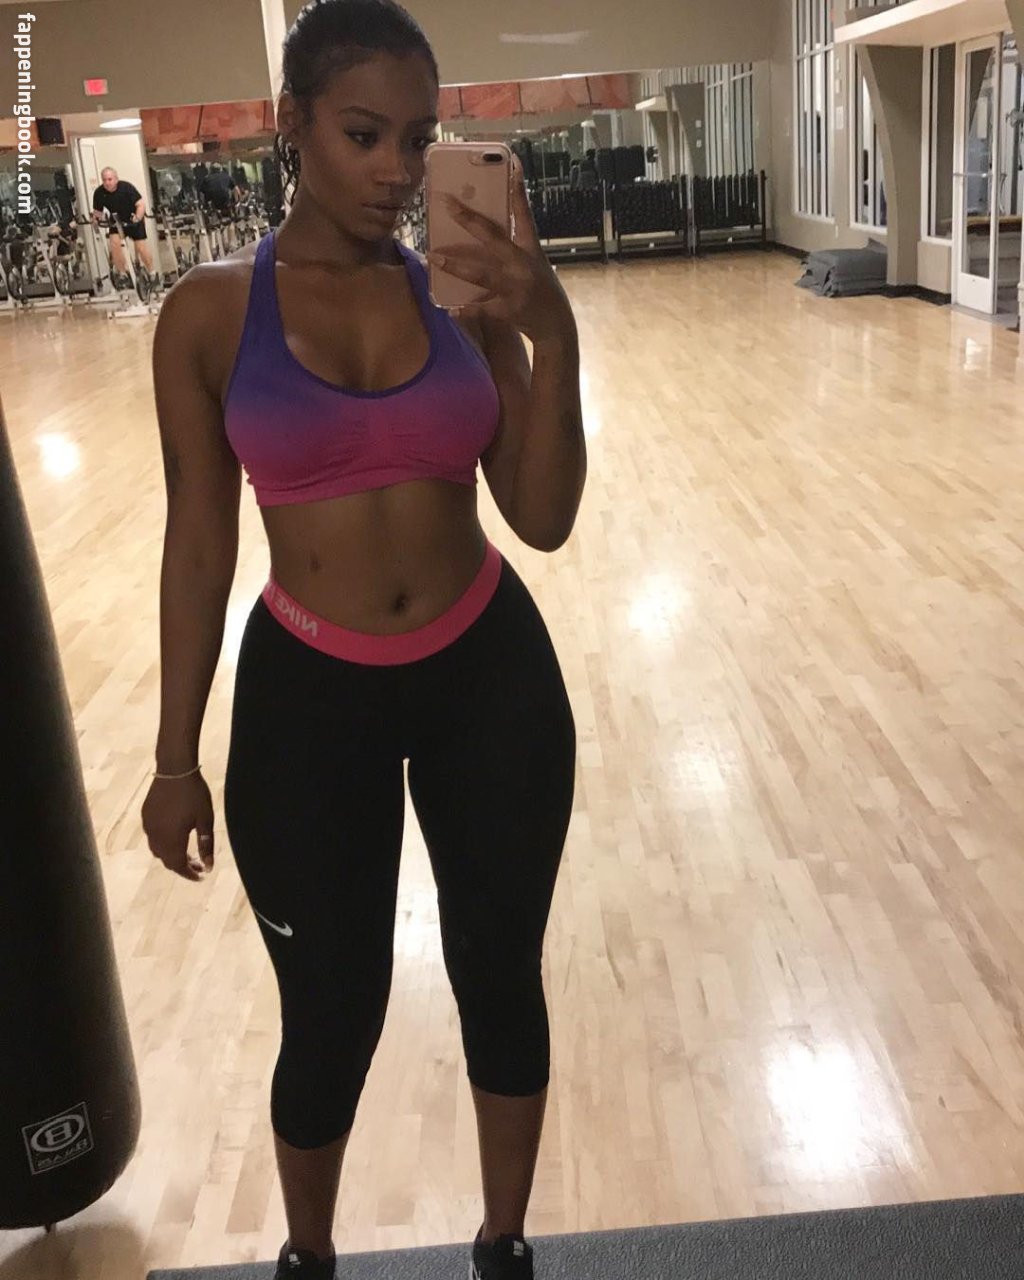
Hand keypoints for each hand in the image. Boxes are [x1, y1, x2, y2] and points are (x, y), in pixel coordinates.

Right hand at [141, 771, 215, 882]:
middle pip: (166, 860)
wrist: (175, 769)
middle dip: (182, 866)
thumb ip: (206, 845)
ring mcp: (148, 825)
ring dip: (172, 855)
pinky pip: (152, 836)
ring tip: (188, 852)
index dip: (189, 874)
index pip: (177, 866)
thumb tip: (208, 867)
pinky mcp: (146, 815)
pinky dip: (164, 843)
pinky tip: (176, 835)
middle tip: (198, 864)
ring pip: (157, 850)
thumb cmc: (194, 794)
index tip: (201, 877)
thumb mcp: (205, 820)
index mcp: (171, 839)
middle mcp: (155, 836)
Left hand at [425, 154, 575, 344]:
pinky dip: (466, 310)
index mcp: (530, 248)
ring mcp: (515, 286)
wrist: (556, 324)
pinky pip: (481, 308)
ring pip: (479, 273)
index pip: (523, 213)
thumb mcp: (534, 262)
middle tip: (445, 203)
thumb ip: (513, 247)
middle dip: (467, 219)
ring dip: (454, 266)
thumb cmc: (542, 289)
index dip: (518, 188)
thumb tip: (483, 231)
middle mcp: (522, 263)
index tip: (512, 162)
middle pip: (491, 236)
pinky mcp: (508, 309)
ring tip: (433, 257)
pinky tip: (450, 309)